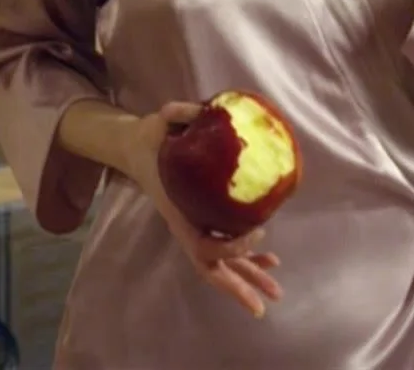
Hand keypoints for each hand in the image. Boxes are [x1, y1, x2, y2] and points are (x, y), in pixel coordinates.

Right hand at [120, 101, 284, 317]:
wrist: (139, 149)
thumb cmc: (152, 139)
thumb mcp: (160, 121)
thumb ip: (177, 115)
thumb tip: (194, 111)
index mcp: (177, 210)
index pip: (201, 245)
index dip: (229, 248)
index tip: (258, 232)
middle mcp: (186, 225)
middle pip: (210, 268)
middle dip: (237, 286)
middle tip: (264, 302)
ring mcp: (195, 226)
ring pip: (220, 265)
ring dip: (247, 279)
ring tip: (274, 292)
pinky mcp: (204, 221)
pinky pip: (226, 249)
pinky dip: (248, 258)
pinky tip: (269, 262)